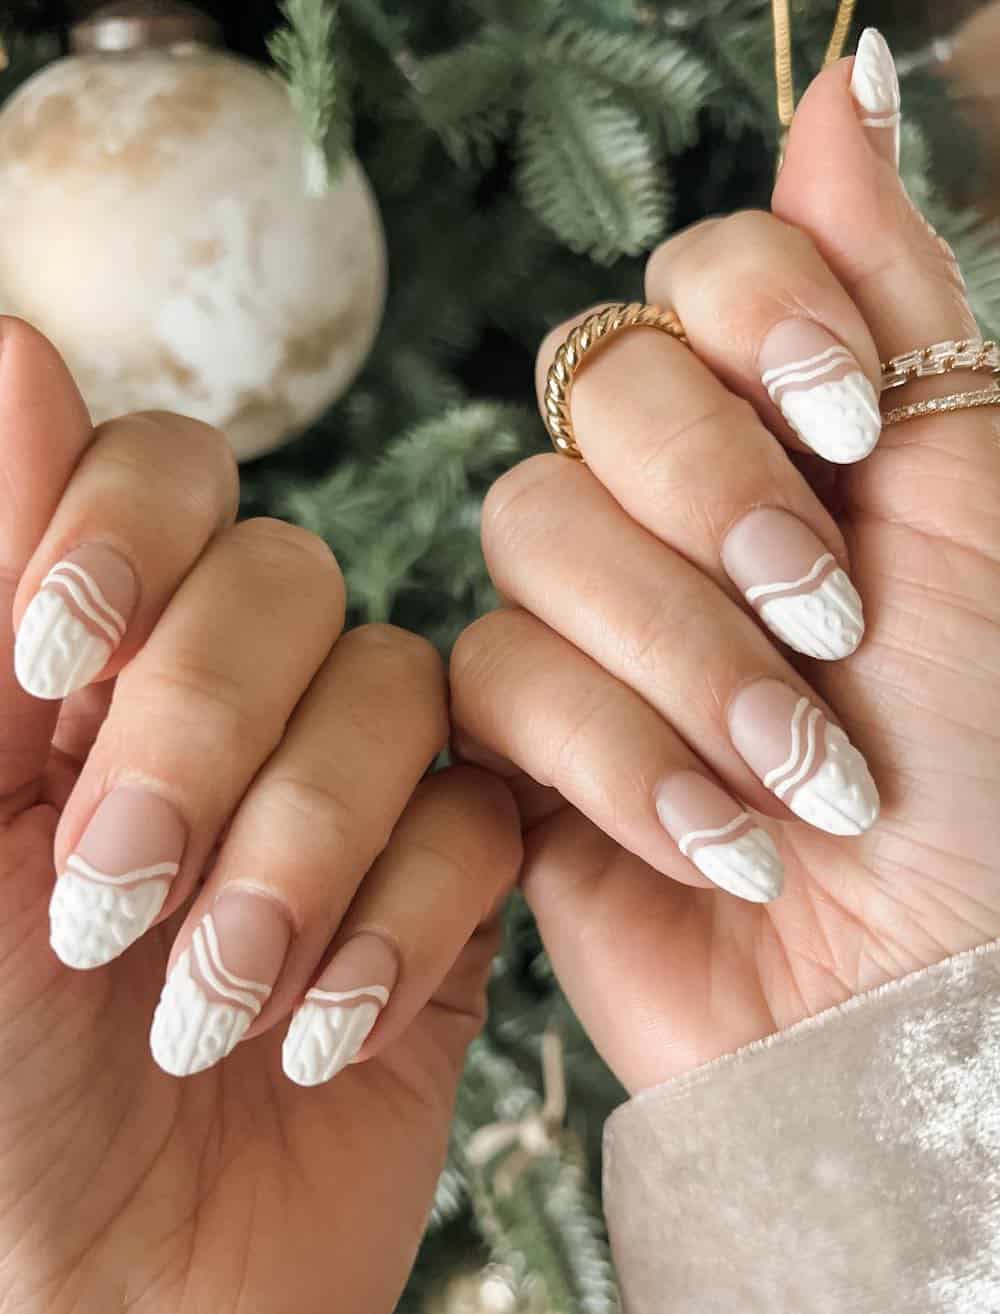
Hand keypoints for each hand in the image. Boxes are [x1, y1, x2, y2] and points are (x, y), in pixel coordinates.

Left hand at [0, 323, 520, 1312]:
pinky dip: (396, 920)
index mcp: (93, 668)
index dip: (126, 526)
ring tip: (206, 999)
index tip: (49, 649)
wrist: (94, 1303)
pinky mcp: (445, 891)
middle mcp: (229, 707)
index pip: (167, 477)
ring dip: (296, 850)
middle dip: (198, 733)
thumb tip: (14, 337)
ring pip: (396, 691)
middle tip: (104, 899)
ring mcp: (348, 795)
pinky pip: (478, 823)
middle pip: (289, 578)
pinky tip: (315, 1027)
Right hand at [451, 35, 999, 1092]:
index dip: (750, 316)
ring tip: (799, 778)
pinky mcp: (514, 737)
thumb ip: (895, 292)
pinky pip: (494, 681)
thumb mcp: (974, 498)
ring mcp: (582, 622)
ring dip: (686, 662)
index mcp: (786, 437)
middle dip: (721, 507)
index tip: (849, 416)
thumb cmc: (988, 763)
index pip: (693, 277)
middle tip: (832, 620)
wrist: (921, 987)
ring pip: (533, 534)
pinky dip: (621, 763)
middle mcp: (672, 511)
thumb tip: (849, 77)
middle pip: (594, 388)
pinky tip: (716, 840)